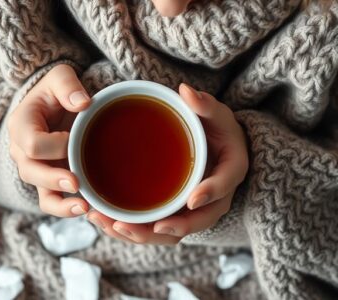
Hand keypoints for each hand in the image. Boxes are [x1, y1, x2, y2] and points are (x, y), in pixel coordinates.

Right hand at [8, 64, 90, 216]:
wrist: (56, 106)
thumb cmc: (56, 92)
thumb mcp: (59, 77)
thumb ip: (67, 85)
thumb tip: (83, 104)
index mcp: (22, 126)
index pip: (32, 142)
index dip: (55, 144)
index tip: (74, 137)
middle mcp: (23, 151)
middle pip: (31, 172)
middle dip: (53, 179)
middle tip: (75, 183)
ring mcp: (37, 169)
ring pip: (42, 194)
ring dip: (61, 204)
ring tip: (83, 208)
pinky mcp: (50, 180)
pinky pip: (53, 201)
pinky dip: (67, 209)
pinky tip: (88, 210)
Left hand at [87, 83, 248, 243]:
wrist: (217, 147)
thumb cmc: (217, 130)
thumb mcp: (216, 114)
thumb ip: (204, 105)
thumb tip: (185, 90)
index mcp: (229, 173)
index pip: (223, 187)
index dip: (208, 195)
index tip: (191, 200)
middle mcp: (214, 198)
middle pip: (196, 222)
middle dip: (167, 227)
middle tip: (132, 225)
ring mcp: (195, 209)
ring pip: (174, 231)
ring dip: (143, 234)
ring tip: (111, 226)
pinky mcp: (177, 211)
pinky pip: (160, 227)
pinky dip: (137, 229)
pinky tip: (110, 222)